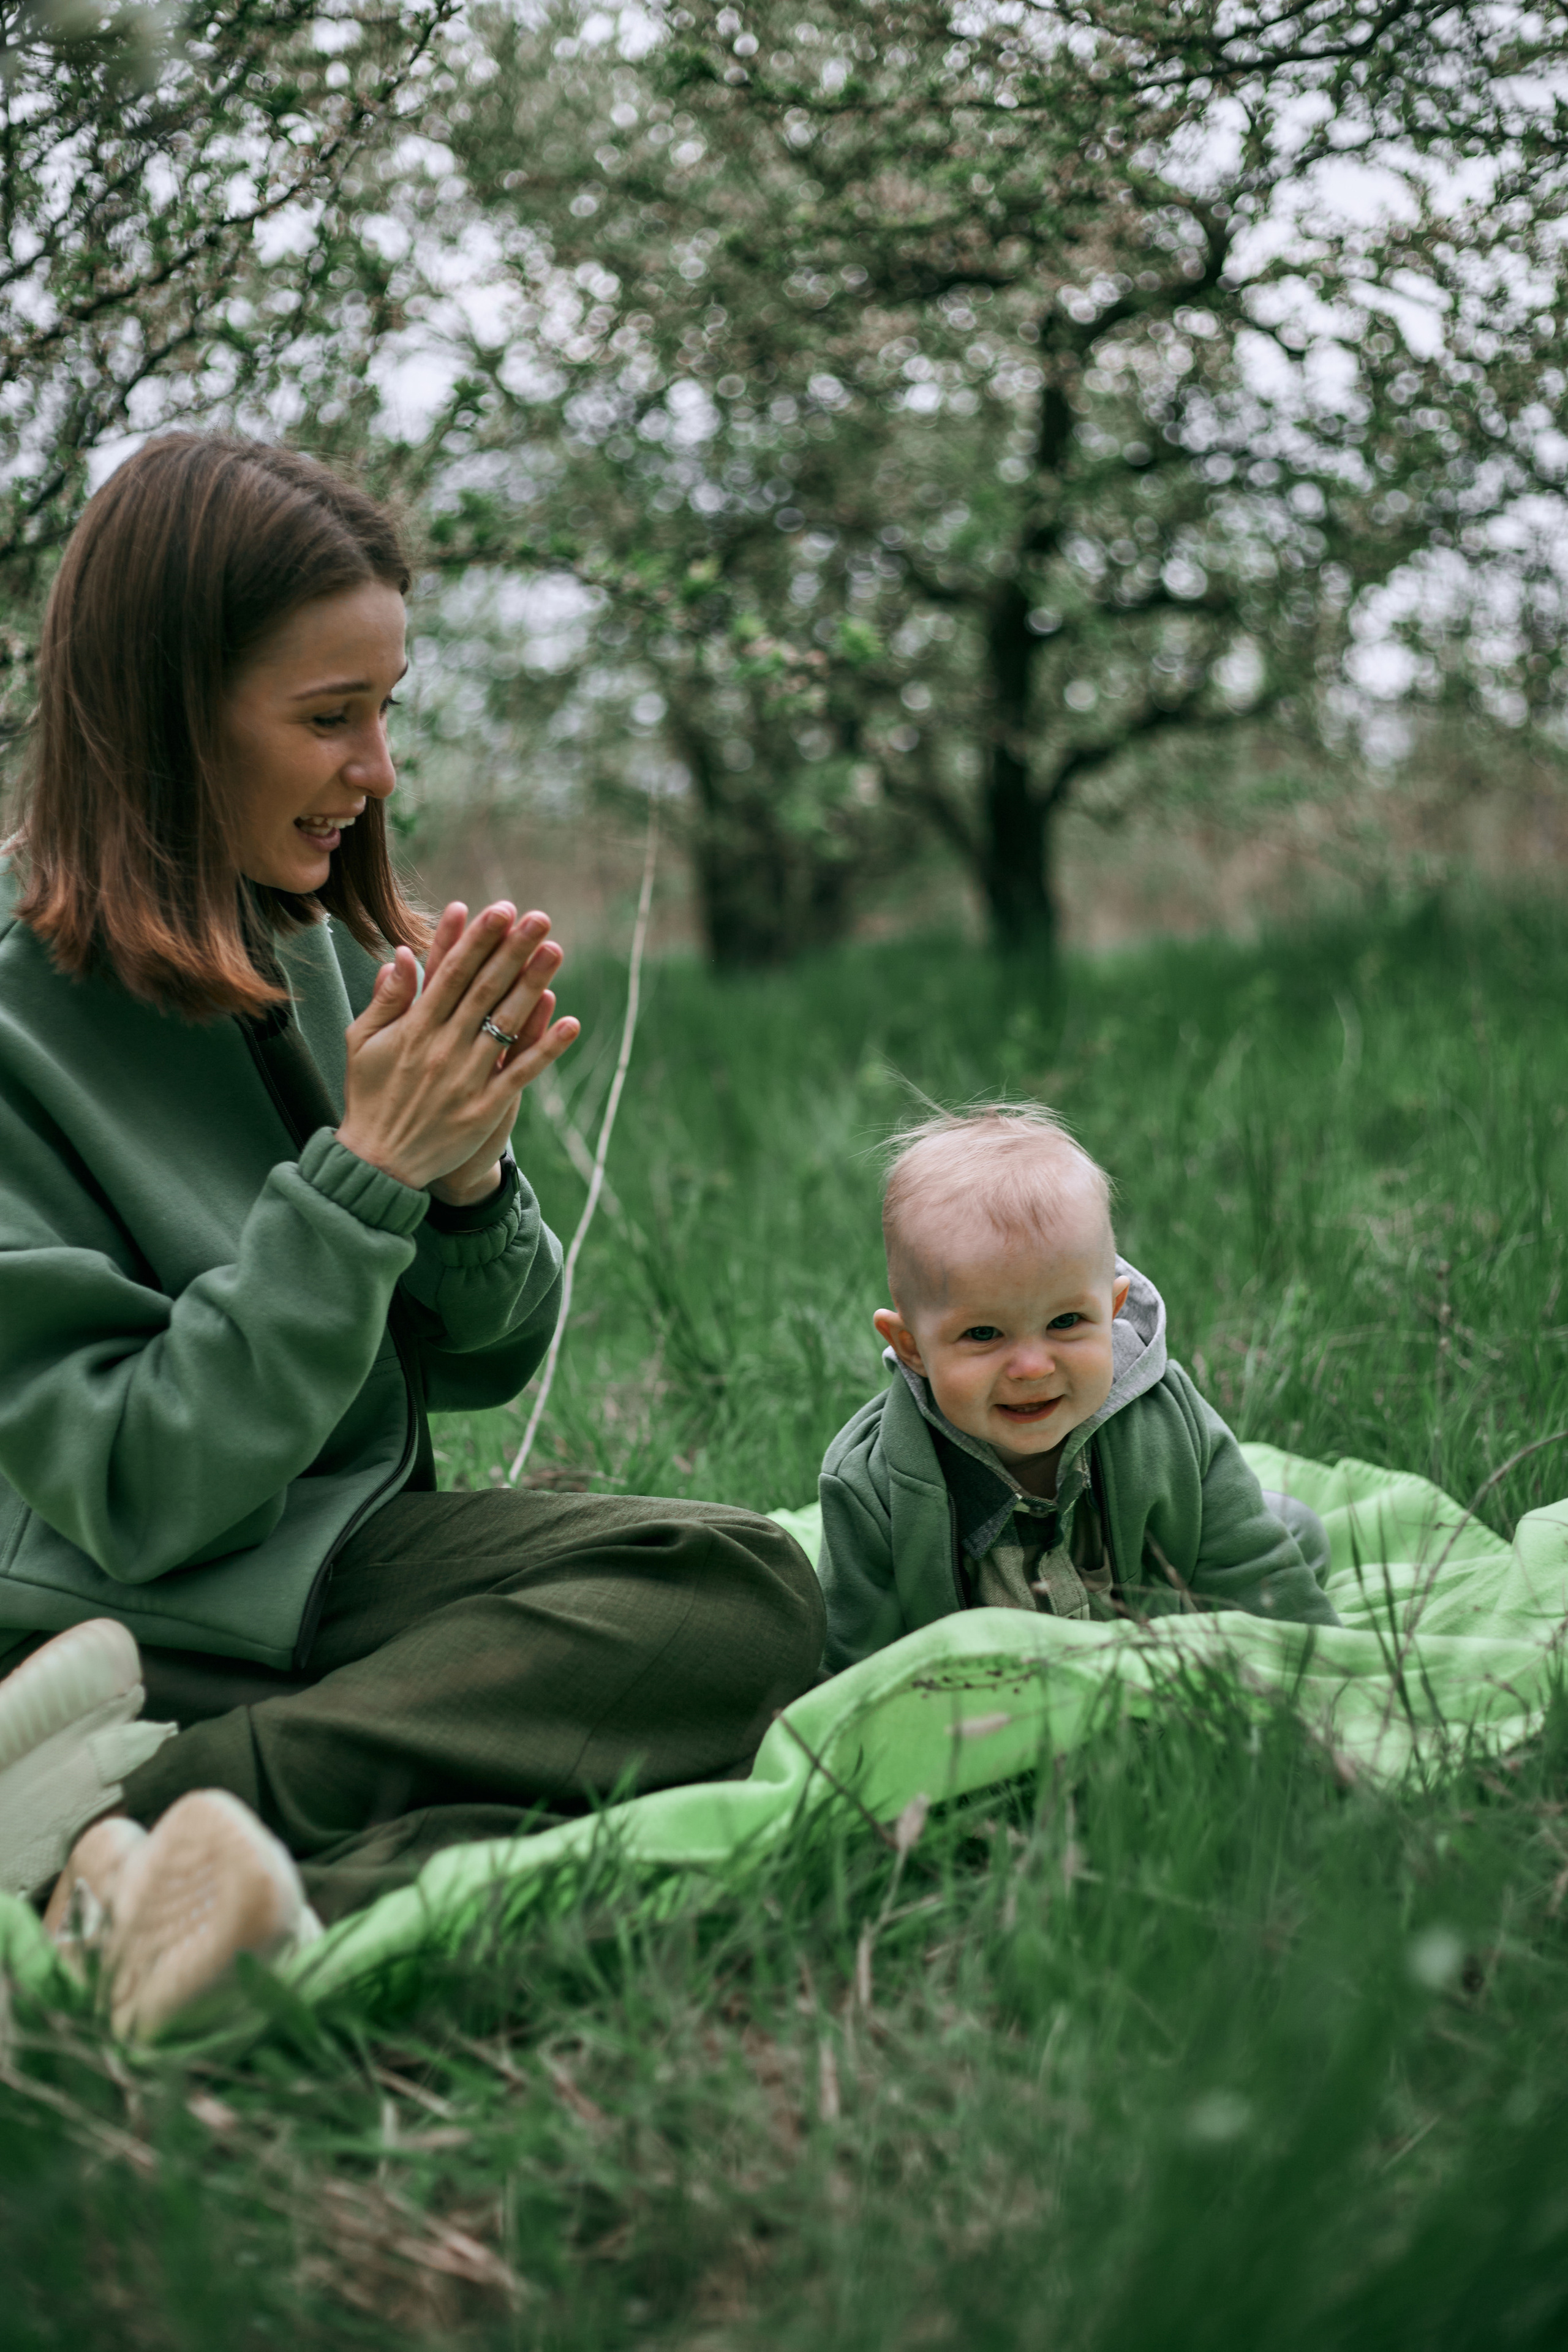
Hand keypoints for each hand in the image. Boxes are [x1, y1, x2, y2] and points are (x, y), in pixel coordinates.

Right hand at [336, 901, 578, 1192]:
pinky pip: (520, 1073)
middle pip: (484, 989)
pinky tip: (569, 1023)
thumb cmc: (369, 1096)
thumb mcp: (362, 1042)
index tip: (497, 911)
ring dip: (533, 986)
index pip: (450, 973)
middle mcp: (442, 1047)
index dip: (476, 940)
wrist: (378, 1163)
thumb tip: (402, 955)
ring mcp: (465, 1078)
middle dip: (512, 950)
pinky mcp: (483, 1108)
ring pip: (505, 1024)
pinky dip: (545, 1049)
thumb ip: (386, 1000)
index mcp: (413, 1028)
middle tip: (538, 917)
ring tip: (555, 951)